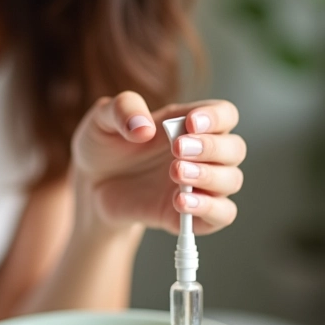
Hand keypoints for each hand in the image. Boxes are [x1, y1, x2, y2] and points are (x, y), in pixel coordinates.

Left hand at [71, 92, 245, 237]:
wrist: (90, 184)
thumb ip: (122, 109)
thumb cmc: (103, 146)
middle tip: (177, 149)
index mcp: (187, 124)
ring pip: (231, 180)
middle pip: (234, 148)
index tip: (191, 123)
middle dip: (211, 147)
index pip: (225, 114)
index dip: (216, 117)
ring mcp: (198, 185)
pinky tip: (181, 203)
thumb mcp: (102, 119)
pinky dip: (209, 209)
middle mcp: (201, 154)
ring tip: (176, 173)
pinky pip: (221, 215)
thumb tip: (144, 128)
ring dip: (209, 176)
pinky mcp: (190, 214)